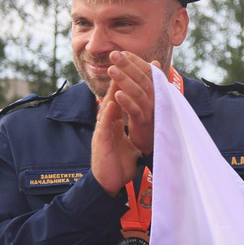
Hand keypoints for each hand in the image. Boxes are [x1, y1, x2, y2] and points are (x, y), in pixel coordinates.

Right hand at [91, 59, 152, 194]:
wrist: (108, 185)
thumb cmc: (119, 166)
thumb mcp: (130, 145)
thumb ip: (133, 134)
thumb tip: (143, 128)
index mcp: (115, 123)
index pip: (122, 99)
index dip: (130, 83)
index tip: (140, 68)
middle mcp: (107, 123)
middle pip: (114, 96)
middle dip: (120, 78)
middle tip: (125, 59)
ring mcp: (103, 130)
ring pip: (108, 105)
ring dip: (112, 89)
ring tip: (118, 72)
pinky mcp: (100, 140)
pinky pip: (104, 122)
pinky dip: (109, 111)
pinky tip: (113, 100)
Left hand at [110, 52, 157, 153]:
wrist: (153, 142)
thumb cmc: (150, 116)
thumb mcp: (149, 96)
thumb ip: (149, 80)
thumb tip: (153, 62)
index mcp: (156, 90)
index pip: (146, 71)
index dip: (135, 61)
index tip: (121, 52)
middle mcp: (156, 98)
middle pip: (142, 78)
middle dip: (127, 65)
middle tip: (114, 54)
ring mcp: (151, 110)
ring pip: (138, 92)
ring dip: (124, 80)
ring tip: (111, 69)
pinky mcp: (144, 123)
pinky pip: (135, 110)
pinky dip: (127, 102)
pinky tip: (117, 94)